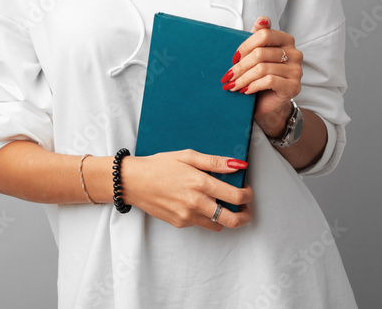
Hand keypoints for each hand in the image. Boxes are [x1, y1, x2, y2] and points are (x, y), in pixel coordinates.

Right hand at [119, 150, 253, 231]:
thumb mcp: (187, 156)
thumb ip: (215, 162)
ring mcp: (187, 216)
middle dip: (245, 216)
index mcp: (200, 183)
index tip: (247, 190)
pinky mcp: (180, 223)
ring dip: (225, 217)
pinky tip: (199, 204)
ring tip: (221, 204)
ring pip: (219, 225)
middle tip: (246, 208)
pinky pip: (201, 224)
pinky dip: (206, 217)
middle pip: (233, 219)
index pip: (236, 196)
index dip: (248, 194)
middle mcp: (196, 203)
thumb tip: (239, 164)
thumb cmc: (159, 165)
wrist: (133, 182)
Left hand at [222, 15, 301, 137]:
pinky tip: (245, 91)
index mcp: (286, 40)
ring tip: (233, 85)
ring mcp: (297, 70)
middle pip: (260, 53)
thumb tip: (262, 19)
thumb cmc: (260, 76)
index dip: (245, 46)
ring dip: (243, 78)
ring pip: (262, 68)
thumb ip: (259, 35)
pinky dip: (253, 86)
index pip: (263, 34)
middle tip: (228, 76)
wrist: (269, 103)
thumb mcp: (256, 53)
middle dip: (240, 66)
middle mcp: (295, 53)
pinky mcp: (294, 86)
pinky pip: (269, 81)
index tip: (233, 58)